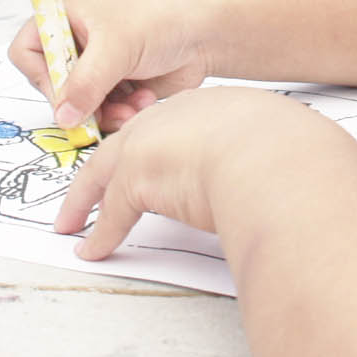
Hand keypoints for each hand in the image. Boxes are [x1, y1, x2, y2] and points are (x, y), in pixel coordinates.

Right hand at [6, 0, 217, 129]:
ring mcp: (99, 64)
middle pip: (54, 85)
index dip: (41, 75)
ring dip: (103, 113)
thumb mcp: (117, 46)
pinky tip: (143, 102)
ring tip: (131, 107)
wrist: (209, 30)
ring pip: (81, 105)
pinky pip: (105, 112)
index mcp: (66, 14)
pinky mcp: (119, 84)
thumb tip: (62, 116)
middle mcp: (79, 40)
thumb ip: (85, 83)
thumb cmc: (162, 16)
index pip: (27, 50)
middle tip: (98, 112)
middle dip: (79, 102)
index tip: (63, 91)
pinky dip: (121, 113)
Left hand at [55, 87, 326, 257]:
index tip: (144, 161)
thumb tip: (272, 174)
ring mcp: (147, 146)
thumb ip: (260, 154)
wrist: (273, 157)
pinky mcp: (136, 180)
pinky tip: (92, 249)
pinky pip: (110, 215)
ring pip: (101, 176)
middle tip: (85, 189)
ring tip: (72, 221)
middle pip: (121, 145)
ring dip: (84, 203)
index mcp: (203, 107)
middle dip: (100, 170)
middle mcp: (167, 119)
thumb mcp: (272, 141)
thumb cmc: (285, 152)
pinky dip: (99, 236)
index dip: (151, 147)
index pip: (165, 127)